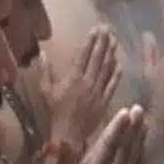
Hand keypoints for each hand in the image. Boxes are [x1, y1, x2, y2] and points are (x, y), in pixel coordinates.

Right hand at [44, 25, 121, 152]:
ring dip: (112, 54)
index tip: (96, 29)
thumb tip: (43, 53)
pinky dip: (117, 74)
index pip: (83, 55)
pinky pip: (112, 85)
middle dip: (104, 42)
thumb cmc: (55, 112)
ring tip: (116, 41)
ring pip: (107, 69)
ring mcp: (98, 92)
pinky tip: (120, 64)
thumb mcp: (46, 90)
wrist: (69, 133)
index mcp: (72, 78)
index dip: (91, 41)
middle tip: (109, 29)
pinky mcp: (105, 101)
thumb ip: (45, 71)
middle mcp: (87, 82)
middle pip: (98, 59)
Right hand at [76, 105, 147, 163]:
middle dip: (133, 129)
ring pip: (135, 160)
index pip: (109, 144)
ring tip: (146, 125)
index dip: (118, 127)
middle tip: (141, 110)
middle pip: (126, 148)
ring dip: (140, 142)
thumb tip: (62, 143)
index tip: (127, 111)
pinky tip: (145, 152)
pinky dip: (143, 161)